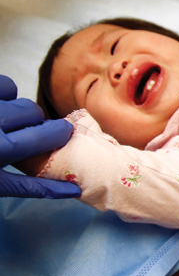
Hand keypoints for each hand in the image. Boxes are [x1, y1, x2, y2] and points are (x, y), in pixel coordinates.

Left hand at [0, 75, 79, 198]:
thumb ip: (34, 187)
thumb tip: (74, 190)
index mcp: (3, 148)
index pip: (50, 133)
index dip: (60, 132)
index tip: (64, 132)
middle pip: (33, 113)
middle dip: (31, 124)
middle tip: (20, 135)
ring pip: (18, 98)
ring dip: (16, 110)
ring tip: (3, 123)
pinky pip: (4, 85)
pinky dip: (4, 94)